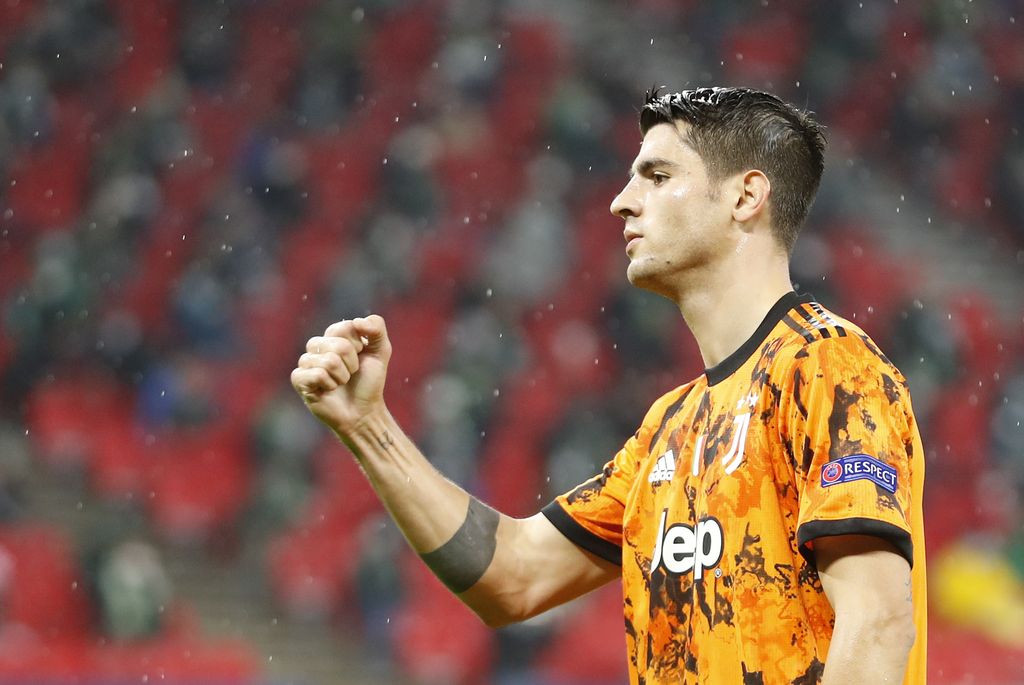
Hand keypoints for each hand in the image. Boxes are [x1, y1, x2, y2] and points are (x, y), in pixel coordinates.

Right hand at [291, 315, 391, 434]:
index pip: (346, 327)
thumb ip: (377, 328)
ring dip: (342, 376)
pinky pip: (317, 374)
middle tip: (351, 373)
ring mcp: (306, 362)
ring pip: (328, 361)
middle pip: (338, 344)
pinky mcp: (299, 379)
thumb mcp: (381, 351)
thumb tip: (358, 321)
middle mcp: (317, 346)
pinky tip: (329, 390)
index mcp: (334, 335)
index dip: (359, 345)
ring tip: (341, 383)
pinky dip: (330, 384)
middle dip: (352, 363)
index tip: (360, 356)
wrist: (363, 411)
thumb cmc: (369, 382)